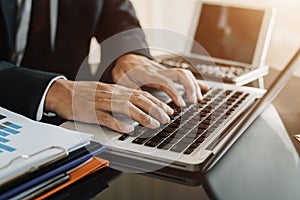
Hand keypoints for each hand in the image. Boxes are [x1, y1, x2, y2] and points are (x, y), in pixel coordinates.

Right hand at [45, 79, 172, 132]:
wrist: (61, 91)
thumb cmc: (84, 93)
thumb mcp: (105, 91)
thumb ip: (121, 97)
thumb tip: (138, 105)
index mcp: (116, 89)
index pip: (141, 94)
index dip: (156, 102)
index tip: (167, 110)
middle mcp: (111, 94)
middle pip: (137, 99)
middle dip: (154, 109)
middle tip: (166, 118)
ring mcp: (101, 102)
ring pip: (125, 107)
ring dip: (142, 116)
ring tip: (153, 124)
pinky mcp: (90, 112)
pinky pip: (106, 118)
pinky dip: (118, 123)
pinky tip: (128, 129)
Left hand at [112, 54, 208, 106]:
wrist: (126, 57)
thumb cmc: (124, 69)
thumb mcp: (121, 78)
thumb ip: (129, 87)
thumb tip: (137, 97)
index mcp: (149, 74)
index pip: (167, 82)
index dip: (175, 92)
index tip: (181, 104)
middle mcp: (160, 71)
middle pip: (180, 75)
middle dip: (190, 87)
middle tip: (193, 101)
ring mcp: (165, 72)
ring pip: (184, 74)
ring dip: (194, 85)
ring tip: (198, 99)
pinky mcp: (168, 74)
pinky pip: (184, 76)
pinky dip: (195, 82)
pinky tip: (204, 88)